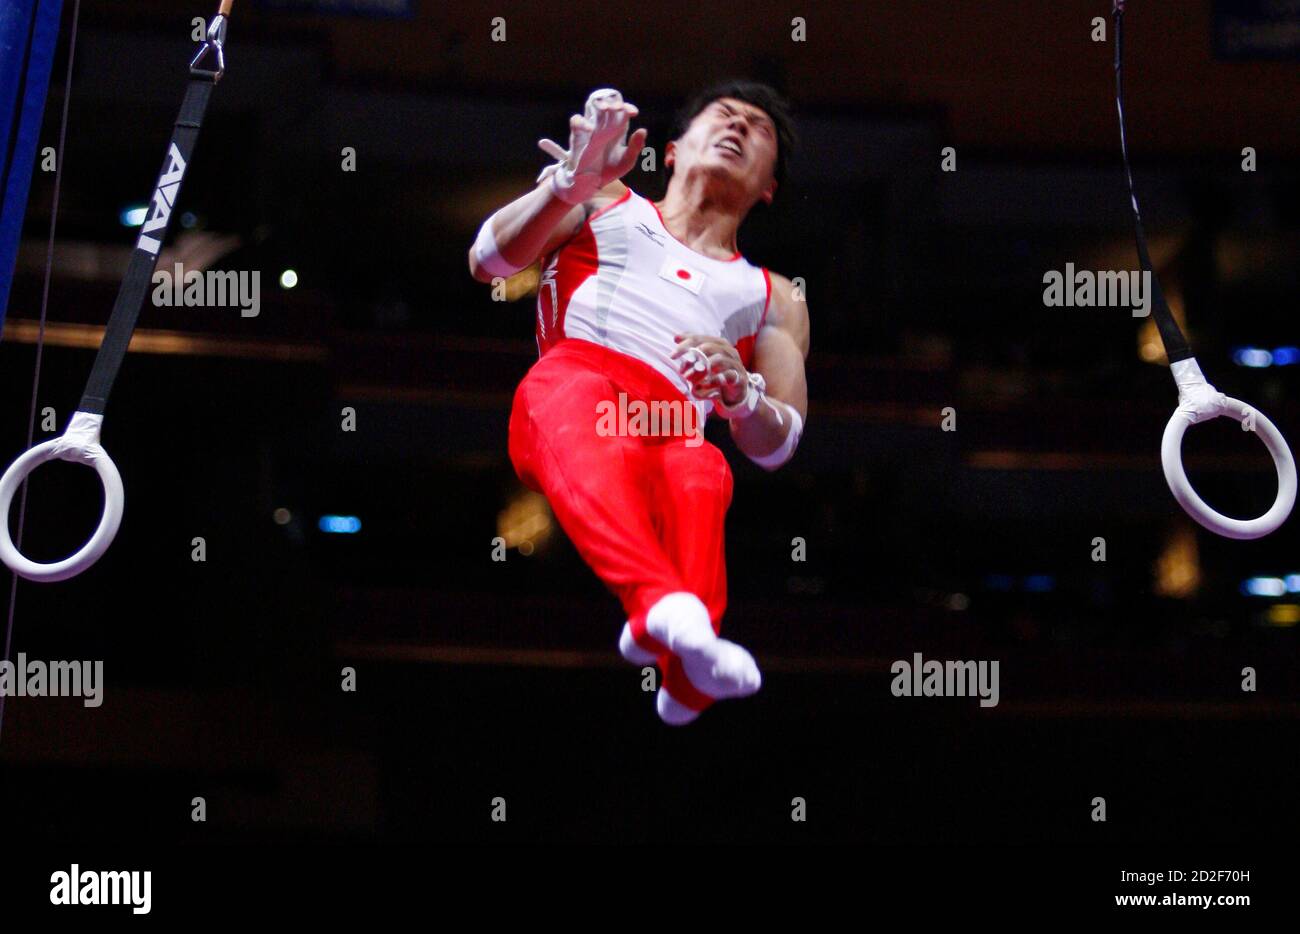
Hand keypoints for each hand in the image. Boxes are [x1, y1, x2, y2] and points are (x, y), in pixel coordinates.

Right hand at [537, 89, 648, 203]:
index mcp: (617, 128)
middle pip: (607, 102)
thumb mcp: (626, 161)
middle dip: (612, 101)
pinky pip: (576, 121)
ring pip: (591, 105)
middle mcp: (604, 124)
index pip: (622, 110)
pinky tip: (591, 130)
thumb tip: (643, 130)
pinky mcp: (577, 136)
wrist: (591, 184)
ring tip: (606, 109)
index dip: (627, 107)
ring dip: (598, 104)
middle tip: (618, 108)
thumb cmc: (609, 170)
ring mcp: (590, 128)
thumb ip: (635, 147)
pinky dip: (582, 122)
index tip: (634, 113)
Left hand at [672, 334, 748, 406]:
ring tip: (691, 379)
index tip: (672, 356)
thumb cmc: (717, 373)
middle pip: (708, 347)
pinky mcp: (740, 377)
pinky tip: (704, 386)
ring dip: (702, 369)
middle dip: (692, 358)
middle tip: (682, 371)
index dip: (684, 346)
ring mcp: (735, 362)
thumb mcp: (703, 361)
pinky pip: (727, 376)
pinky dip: (714, 380)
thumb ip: (691, 350)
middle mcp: (728, 350)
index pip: (698, 339)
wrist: (736, 390)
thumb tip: (676, 337)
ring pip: (718, 359)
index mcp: (718, 343)